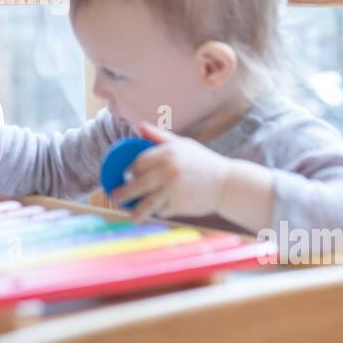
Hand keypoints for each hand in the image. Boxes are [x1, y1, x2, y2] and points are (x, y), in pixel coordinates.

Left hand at [109, 121, 271, 224]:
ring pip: (146, 203)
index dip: (131, 170)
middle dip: (123, 192)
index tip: (128, 175)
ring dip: (135, 211)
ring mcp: (172, 189)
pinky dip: (159, 212)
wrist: (227, 183)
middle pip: (137, 184)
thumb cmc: (203, 162)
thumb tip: (139, 126)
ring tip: (130, 216)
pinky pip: (161, 211)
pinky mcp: (178, 205)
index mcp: (167, 153)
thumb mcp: (183, 144)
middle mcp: (168, 170)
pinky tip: (157, 213)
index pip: (139, 162)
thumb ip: (159, 137)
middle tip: (115, 197)